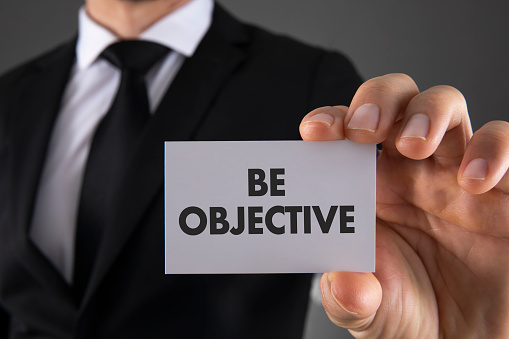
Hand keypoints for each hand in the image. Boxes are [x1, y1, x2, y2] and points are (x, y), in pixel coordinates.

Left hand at [299, 74, 508, 337]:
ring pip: (447, 107)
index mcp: (372, 188)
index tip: (314, 131)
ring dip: (430, 112)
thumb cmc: (412, 315)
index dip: (332, 121)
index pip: (348, 134)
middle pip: (397, 101)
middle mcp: (414, 172)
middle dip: (380, 100)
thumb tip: (345, 284)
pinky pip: (508, 147)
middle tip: (365, 127)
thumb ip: (350, 298)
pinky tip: (474, 179)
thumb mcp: (371, 311)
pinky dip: (493, 149)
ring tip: (415, 145)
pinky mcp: (507, 192)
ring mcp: (459, 175)